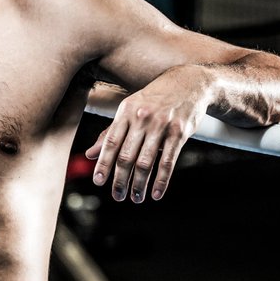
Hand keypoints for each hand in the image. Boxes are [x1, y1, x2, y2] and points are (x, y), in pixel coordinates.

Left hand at [83, 69, 208, 202]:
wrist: (189, 83)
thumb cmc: (154, 99)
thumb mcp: (130, 109)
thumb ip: (111, 132)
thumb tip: (89, 154)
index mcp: (126, 111)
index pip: (111, 142)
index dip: (103, 164)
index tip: (98, 182)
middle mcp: (142, 118)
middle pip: (127, 155)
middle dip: (120, 179)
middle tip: (117, 196)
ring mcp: (162, 125)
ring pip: (146, 162)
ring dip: (139, 184)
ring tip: (136, 198)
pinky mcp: (180, 132)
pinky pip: (168, 161)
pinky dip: (161, 180)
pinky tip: (156, 194)